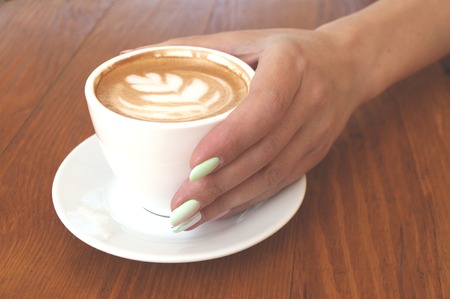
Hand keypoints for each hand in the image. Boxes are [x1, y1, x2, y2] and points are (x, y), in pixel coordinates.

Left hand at [137, 29, 372, 231]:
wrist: (345, 66)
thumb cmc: (287, 51)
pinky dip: (248, 200)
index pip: (263, 108)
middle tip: (180, 202)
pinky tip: (221, 210)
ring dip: (231, 200)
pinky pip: (281, 182)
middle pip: (265, 152)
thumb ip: (192, 48)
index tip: (195, 164)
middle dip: (220, 183)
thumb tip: (131, 57)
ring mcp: (317, 131)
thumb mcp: (246, 38)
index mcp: (291, 64)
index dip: (230, 139)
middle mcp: (310, 100)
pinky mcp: (316, 153)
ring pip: (273, 175)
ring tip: (192, 215)